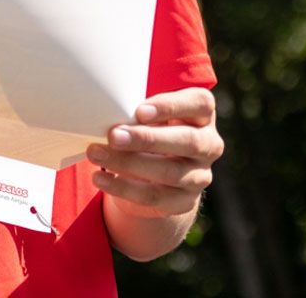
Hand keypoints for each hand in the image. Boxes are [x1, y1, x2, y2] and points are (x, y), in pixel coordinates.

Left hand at [88, 87, 222, 219]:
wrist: (155, 176)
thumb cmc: (149, 130)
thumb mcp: (148, 116)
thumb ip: (137, 111)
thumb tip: (107, 112)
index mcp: (202, 115)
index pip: (200, 103)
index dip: (171, 106)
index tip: (139, 111)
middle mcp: (209, 145)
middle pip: (188, 141)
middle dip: (147, 139)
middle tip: (113, 136)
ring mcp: (200, 176)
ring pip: (169, 172)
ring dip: (128, 163)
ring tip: (97, 154)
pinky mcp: (184, 201)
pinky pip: (154, 196)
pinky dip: (123, 188)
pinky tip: (100, 178)